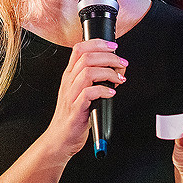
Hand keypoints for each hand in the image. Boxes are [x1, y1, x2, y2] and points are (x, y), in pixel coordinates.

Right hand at [42, 39, 125, 159]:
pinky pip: (88, 93)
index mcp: (70, 75)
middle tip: (122, 63)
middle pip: (86, 57)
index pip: (79, 49)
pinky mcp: (76, 109)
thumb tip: (117, 67)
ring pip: (87, 72)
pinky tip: (111, 93)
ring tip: (119, 79)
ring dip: (108, 73)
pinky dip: (103, 90)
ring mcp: (71, 95)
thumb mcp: (82, 91)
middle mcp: (69, 82)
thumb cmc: (74, 115)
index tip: (114, 46)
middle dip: (109, 57)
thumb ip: (96, 77)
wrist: (60, 138)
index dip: (98, 44)